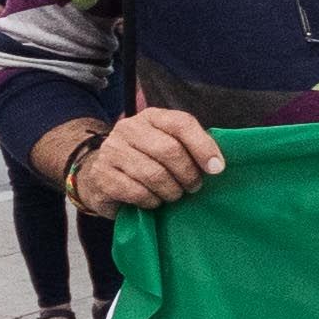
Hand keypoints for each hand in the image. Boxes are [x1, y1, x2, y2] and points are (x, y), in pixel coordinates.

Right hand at [71, 109, 225, 215]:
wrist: (101, 175)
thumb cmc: (146, 161)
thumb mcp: (167, 147)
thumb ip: (190, 148)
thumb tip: (216, 164)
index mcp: (151, 117)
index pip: (181, 123)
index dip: (203, 146)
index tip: (217, 169)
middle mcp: (128, 128)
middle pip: (169, 150)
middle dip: (188, 174)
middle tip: (193, 187)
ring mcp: (111, 150)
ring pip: (153, 174)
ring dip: (171, 191)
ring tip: (174, 195)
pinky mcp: (101, 175)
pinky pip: (136, 192)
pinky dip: (152, 201)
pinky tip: (154, 201)